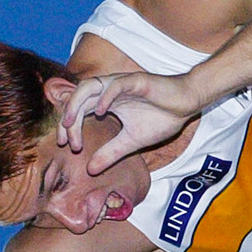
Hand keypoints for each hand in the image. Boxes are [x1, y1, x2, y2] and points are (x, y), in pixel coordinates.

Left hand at [58, 71, 202, 174]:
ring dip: (77, 103)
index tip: (68, 146)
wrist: (186, 104)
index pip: (79, 111)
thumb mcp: (131, 141)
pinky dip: (105, 97)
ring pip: (90, 86)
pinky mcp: (136, 81)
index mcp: (106, 102)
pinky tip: (101, 112)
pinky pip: (116, 85)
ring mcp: (121, 84)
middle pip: (78, 99)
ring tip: (72, 122)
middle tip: (65, 141)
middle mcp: (109, 90)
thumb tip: (91, 170)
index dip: (69, 127)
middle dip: (67, 119)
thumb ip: (111, 153)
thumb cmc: (161, 118)